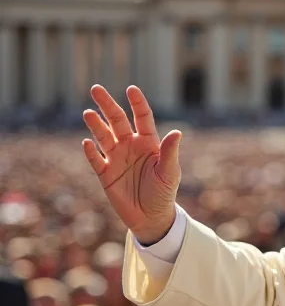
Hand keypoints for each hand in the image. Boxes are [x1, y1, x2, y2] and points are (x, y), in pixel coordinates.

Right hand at [82, 85, 181, 244]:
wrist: (151, 217)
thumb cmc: (164, 193)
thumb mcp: (169, 172)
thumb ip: (169, 152)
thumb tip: (177, 132)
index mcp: (149, 143)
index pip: (142, 117)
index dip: (137, 103)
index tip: (131, 89)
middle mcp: (131, 146)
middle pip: (117, 121)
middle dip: (107, 105)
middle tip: (96, 88)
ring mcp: (116, 159)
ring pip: (104, 136)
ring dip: (96, 125)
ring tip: (88, 112)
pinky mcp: (105, 175)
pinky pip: (96, 160)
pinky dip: (91, 152)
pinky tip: (87, 142)